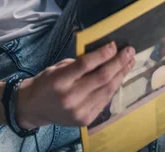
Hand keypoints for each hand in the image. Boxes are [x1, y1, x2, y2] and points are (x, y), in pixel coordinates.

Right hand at [16, 41, 134, 129]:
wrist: (35, 108)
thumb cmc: (46, 82)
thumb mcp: (58, 67)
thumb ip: (78, 62)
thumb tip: (102, 53)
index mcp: (60, 80)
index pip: (86, 65)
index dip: (102, 54)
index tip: (114, 45)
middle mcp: (71, 97)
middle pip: (101, 77)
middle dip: (118, 62)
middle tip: (129, 51)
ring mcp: (80, 111)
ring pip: (107, 90)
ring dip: (121, 74)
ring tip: (129, 62)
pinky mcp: (86, 119)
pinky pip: (104, 100)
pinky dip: (113, 87)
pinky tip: (119, 77)